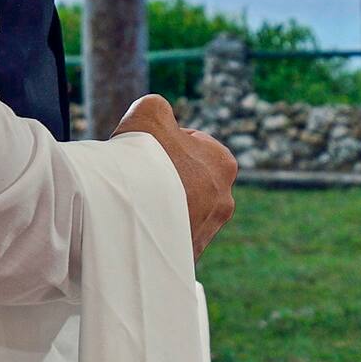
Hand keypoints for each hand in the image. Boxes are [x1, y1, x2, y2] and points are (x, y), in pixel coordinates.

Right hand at [113, 95, 237, 256]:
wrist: (136, 213)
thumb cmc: (146, 158)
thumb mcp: (149, 113)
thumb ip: (156, 107)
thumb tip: (156, 112)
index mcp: (224, 164)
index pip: (193, 146)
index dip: (164, 144)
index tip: (146, 150)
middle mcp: (224, 199)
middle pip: (188, 181)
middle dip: (165, 178)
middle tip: (137, 178)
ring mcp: (208, 230)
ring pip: (181, 210)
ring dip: (161, 206)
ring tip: (136, 203)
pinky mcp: (189, 254)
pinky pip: (172, 237)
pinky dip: (156, 230)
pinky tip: (137, 225)